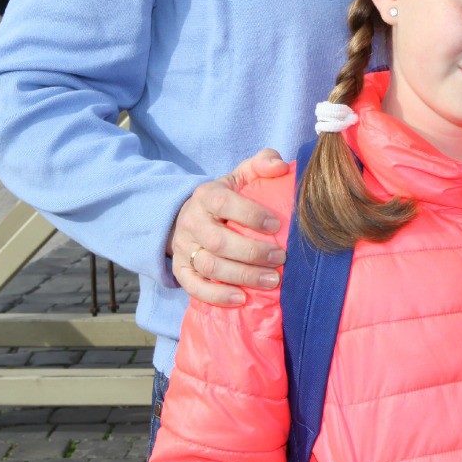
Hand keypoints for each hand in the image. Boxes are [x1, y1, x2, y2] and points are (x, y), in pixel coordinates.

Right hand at [168, 148, 290, 305]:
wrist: (192, 216)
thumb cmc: (227, 197)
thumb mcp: (242, 175)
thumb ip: (262, 163)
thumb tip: (280, 166)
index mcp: (206, 195)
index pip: (224, 203)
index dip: (251, 215)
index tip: (277, 225)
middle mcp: (191, 221)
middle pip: (219, 242)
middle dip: (252, 252)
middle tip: (281, 259)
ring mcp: (183, 248)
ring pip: (210, 266)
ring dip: (242, 276)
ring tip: (272, 281)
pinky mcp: (180, 270)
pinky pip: (194, 287)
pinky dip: (217, 296)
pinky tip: (242, 298)